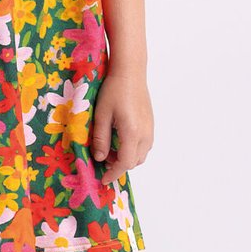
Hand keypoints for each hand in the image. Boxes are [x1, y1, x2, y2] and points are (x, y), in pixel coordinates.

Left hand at [91, 71, 153, 185]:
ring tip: (110, 146)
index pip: (125, 164)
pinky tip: (120, 136)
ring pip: (141, 154)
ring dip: (127, 156)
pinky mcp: (151, 123)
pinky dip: (133, 148)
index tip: (103, 179)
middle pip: (134, 162)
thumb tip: (99, 158)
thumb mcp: (101, 114)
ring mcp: (150, 129)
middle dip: (118, 165)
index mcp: (132, 133)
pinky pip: (144, 144)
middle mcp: (145, 134)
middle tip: (102, 157)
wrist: (130, 72)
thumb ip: (100, 138)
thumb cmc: (113, 90)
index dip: (113, 174)